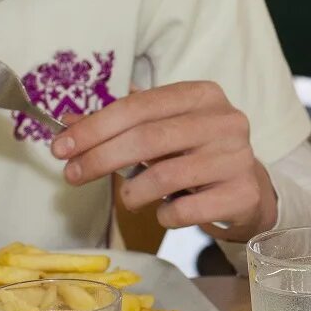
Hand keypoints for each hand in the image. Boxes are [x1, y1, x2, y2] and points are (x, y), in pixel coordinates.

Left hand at [54, 82, 277, 240]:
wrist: (248, 191)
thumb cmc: (196, 155)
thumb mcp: (162, 131)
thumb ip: (119, 124)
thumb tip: (66, 123)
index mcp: (202, 95)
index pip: (138, 106)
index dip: (94, 127)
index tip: (61, 147)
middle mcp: (225, 121)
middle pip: (147, 139)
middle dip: (100, 158)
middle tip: (72, 175)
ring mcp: (238, 158)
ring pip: (165, 177)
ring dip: (132, 192)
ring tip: (128, 199)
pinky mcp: (242, 194)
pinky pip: (185, 211)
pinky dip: (163, 215)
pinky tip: (165, 211)